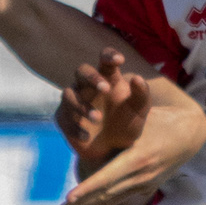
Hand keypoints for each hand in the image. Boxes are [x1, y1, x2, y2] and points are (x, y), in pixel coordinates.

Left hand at [53, 57, 205, 204]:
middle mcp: (140, 176)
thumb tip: (136, 77)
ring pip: (109, 201)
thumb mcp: (150, 110)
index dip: (88, 188)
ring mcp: (142, 186)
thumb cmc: (164, 120)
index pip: (108, 176)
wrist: (190, 137)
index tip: (69, 198)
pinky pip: (116, 200)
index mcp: (138, 158)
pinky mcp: (143, 189)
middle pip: (104, 196)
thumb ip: (139, 97)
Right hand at [54, 47, 146, 161]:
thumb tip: (137, 78)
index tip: (119, 60)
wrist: (113, 149)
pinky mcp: (63, 118)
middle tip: (105, 88)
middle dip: (92, 77)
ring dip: (83, 106)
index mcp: (108, 78)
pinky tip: (87, 136)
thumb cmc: (127, 123)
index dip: (109, 55)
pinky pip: (64, 118)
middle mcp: (88, 86)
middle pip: (82, 71)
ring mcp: (73, 101)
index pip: (105, 60)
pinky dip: (75, 127)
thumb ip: (141, 94)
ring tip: (98, 119)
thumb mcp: (139, 111)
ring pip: (69, 95)